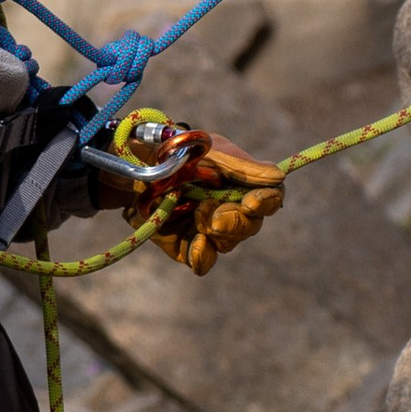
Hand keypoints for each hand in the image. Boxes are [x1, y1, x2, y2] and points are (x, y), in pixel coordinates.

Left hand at [107, 112, 285, 274]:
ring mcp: (209, 230)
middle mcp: (231, 210)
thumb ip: (240, 166)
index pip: (271, 198)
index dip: (266, 203)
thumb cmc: (175, 152)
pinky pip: (202, 260)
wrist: (133, 166)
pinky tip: (197, 245)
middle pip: (250, 225)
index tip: (251, 203)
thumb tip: (278, 176)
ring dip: (215, 233)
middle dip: (235, 222)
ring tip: (196, 216)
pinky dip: (202, 256)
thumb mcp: (207, 151)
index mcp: (243, 184)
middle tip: (215, 217)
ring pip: (227, 243)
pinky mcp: (187, 245)